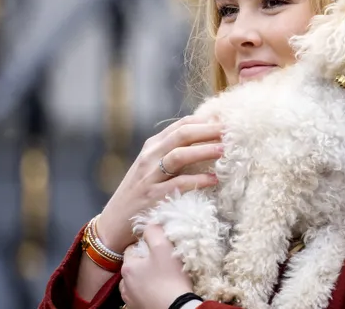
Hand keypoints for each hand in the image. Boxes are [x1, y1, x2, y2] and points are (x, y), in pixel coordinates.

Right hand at [97, 115, 222, 252]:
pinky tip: (214, 179)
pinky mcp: (153, 196)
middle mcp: (150, 156)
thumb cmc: (141, 193)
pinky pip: (179, 184)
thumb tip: (210, 142)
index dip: (205, 120)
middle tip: (230, 130)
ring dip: (204, 151)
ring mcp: (150, 176)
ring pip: (179, 155)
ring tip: (224, 150)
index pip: (181, 125)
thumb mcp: (154, 167)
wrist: (114, 223)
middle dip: (208, 130)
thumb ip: (175, 153)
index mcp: (153, 146)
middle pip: (182, 135)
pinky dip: (198, 180)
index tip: (226, 120)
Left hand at [120, 225, 193, 308]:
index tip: (160, 249)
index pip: (132, 248)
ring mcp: (130, 299)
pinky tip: (160, 291)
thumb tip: (150, 224)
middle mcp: (124, 284)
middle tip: (163, 263)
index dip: (147, 246)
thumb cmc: (170, 277)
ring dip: (145, 279)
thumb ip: (154, 231)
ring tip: (162, 278)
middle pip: (134, 266)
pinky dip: (147, 292)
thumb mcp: (163, 247)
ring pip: (136, 282)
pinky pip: (141, 296)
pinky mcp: (138, 308)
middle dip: (145, 263)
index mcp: (128, 267)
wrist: (177, 308)